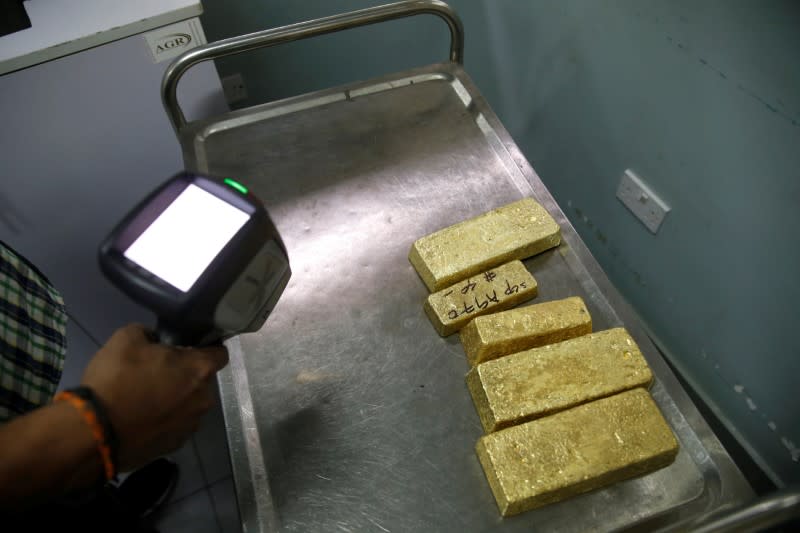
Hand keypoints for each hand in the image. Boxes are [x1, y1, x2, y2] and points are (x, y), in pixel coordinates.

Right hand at [81, 324, 228, 471]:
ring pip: (190, 404)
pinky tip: (142, 419)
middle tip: (158, 371)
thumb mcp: (126, 339)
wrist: (95, 433)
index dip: (206, 347)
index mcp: (199, 370)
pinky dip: (164, 420)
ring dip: (176, 399)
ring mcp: (190, 425)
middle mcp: (204, 399)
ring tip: (146, 398)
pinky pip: (175, 425)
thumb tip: (153, 340)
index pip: (220, 353)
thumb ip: (147, 332)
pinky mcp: (175, 445)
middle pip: (202, 380)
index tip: (188, 347)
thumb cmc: (116, 380)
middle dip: (185, 374)